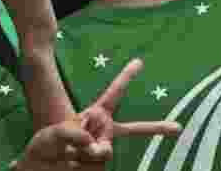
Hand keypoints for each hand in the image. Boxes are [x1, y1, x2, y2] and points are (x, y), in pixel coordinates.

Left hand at [13, 59, 180, 169]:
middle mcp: (104, 131)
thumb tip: (98, 149)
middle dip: (157, 128)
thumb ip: (74, 134)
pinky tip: (73, 164)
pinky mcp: (100, 166)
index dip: (125, 77)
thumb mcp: (55, 133)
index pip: (113, 93)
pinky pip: (97, 166)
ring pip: (104, 152)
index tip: (140, 61)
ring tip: (69, 154)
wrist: (42, 167)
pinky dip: (84, 166)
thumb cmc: (47, 144)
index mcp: (96, 114)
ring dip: (86, 154)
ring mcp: (104, 148)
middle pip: (135, 129)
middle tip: (177, 128)